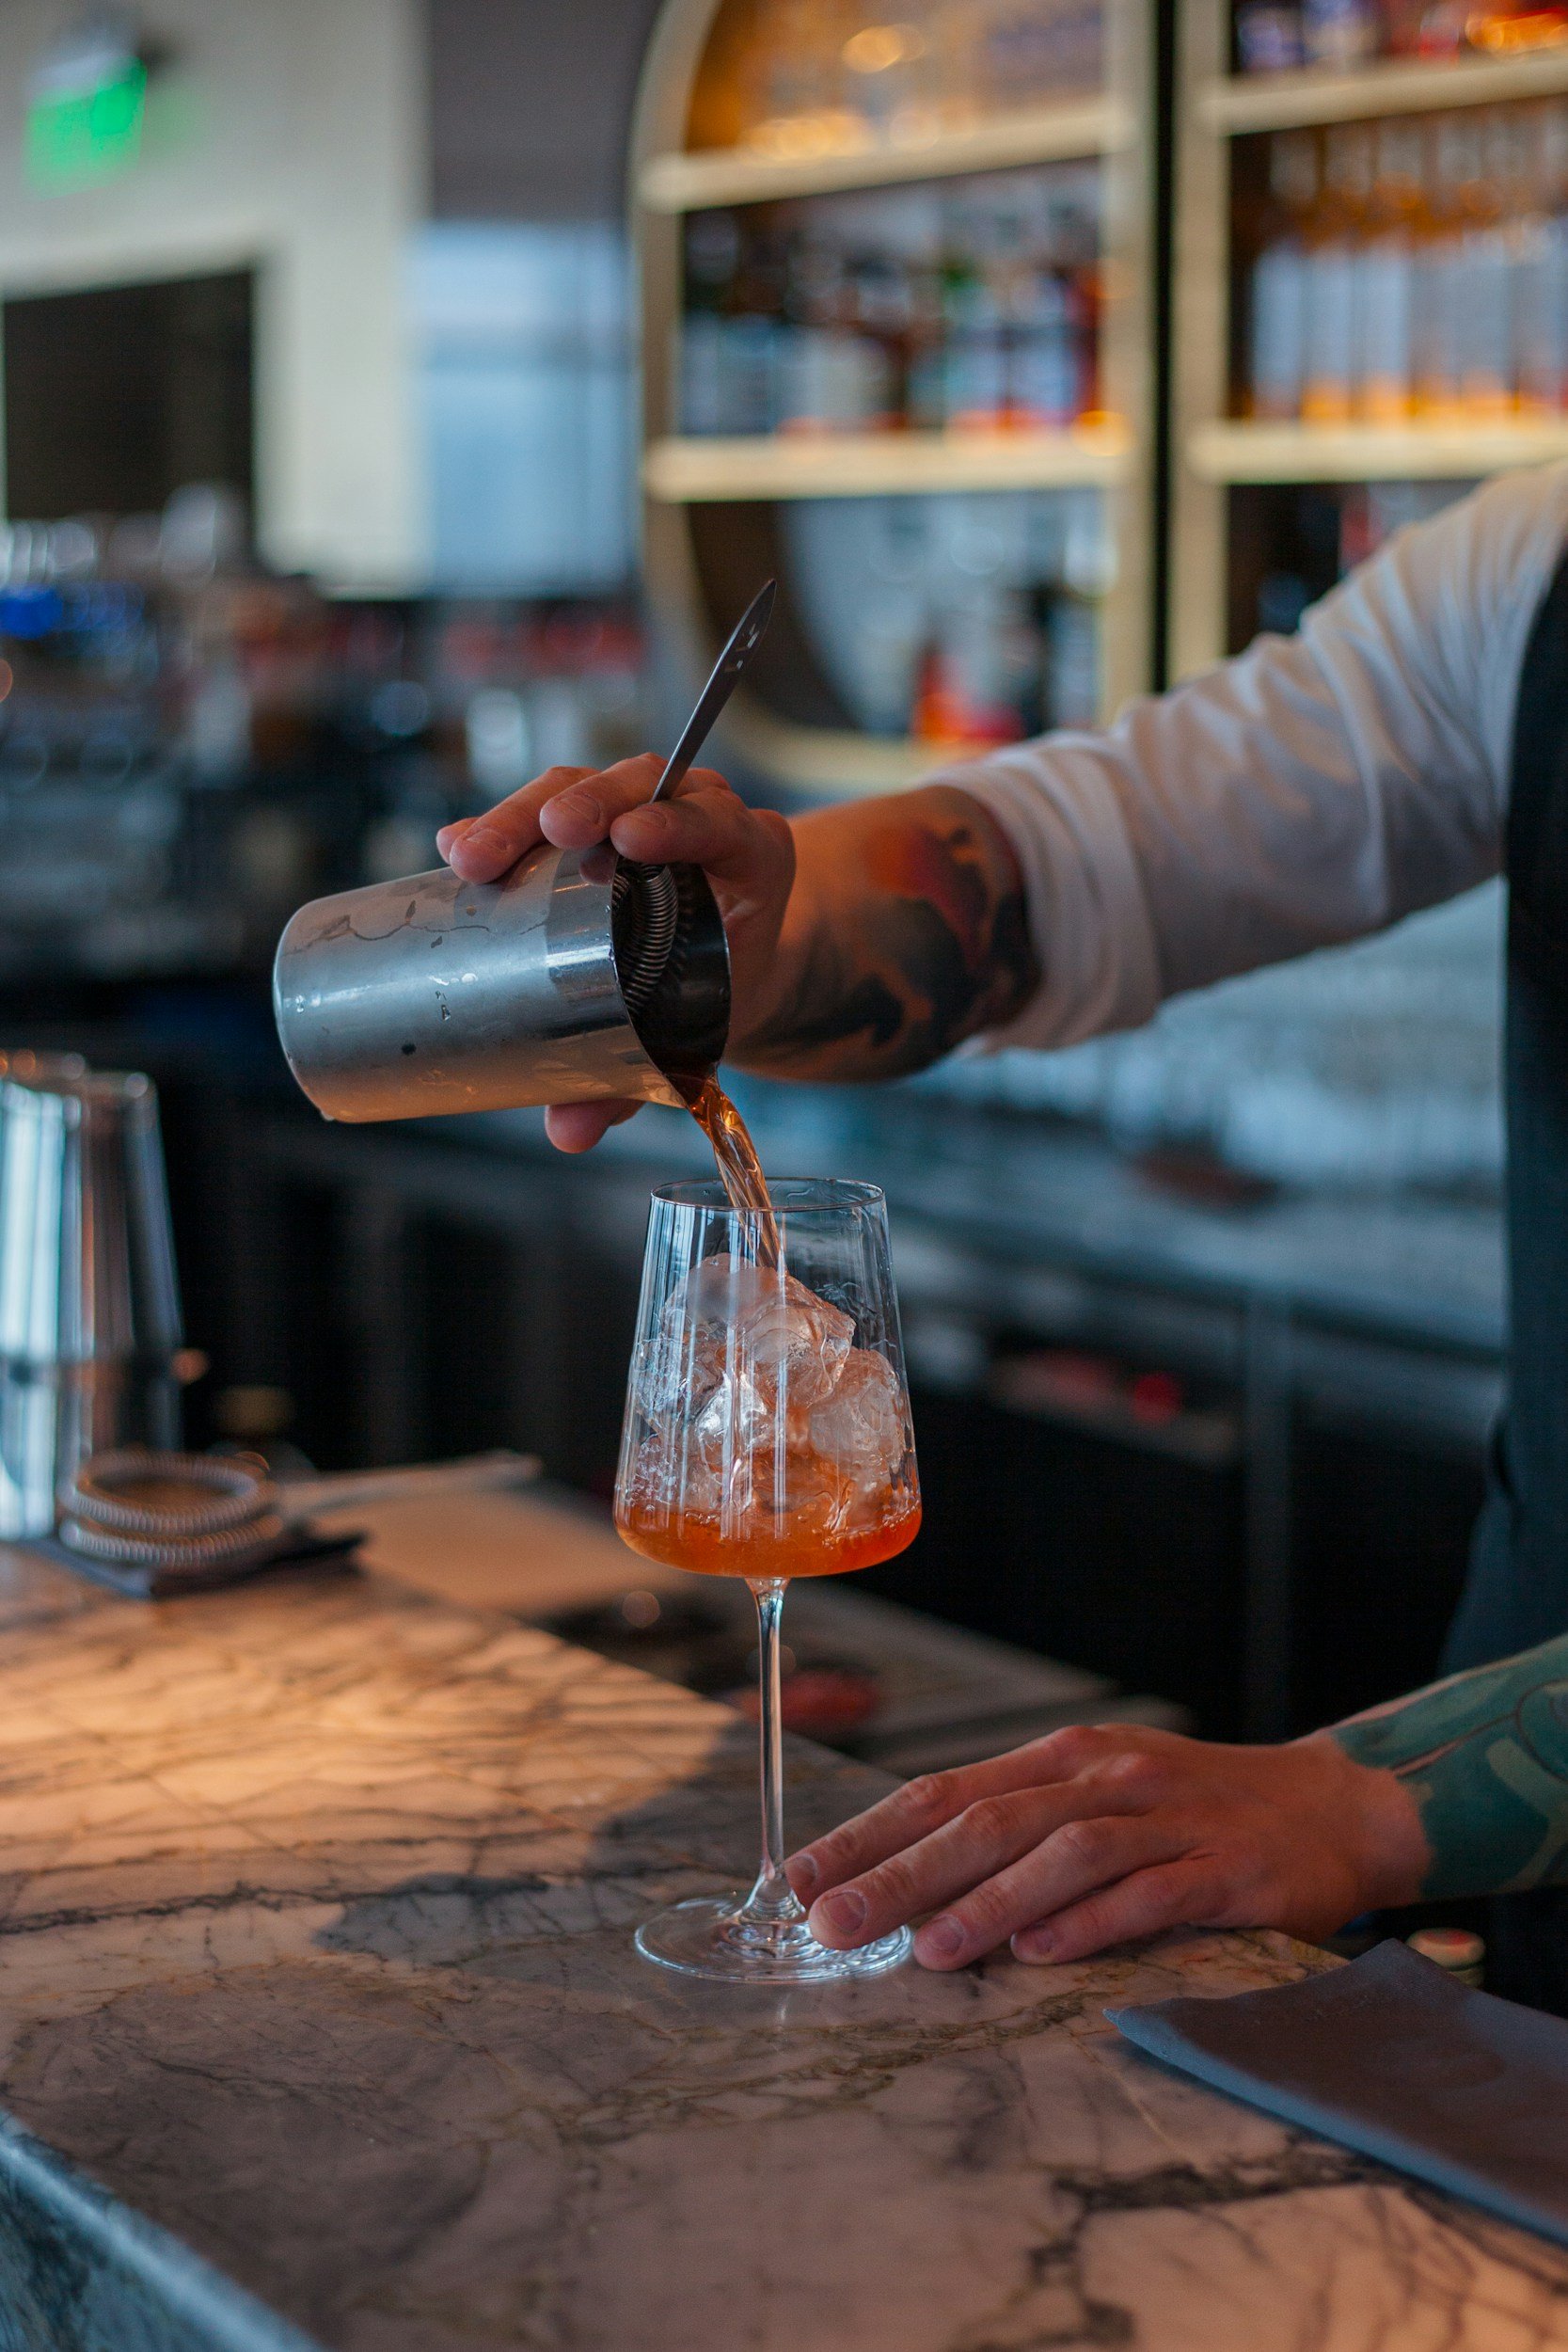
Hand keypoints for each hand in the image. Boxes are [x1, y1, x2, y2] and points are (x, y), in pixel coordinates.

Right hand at [436, 755, 794, 1151]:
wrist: (726, 970)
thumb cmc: (717, 991)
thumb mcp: (692, 1032)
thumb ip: (636, 1080)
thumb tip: (569, 1131)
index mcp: (749, 857)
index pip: (720, 823)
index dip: (680, 822)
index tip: (633, 838)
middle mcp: (698, 815)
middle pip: (640, 786)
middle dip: (589, 805)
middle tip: (549, 833)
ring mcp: (640, 805)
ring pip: (585, 785)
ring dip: (525, 812)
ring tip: (476, 853)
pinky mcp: (591, 814)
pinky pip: (547, 802)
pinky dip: (502, 821)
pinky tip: (457, 848)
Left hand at [786, 1722, 1427, 1970]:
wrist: (1329, 1807)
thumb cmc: (1192, 1811)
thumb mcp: (1098, 1797)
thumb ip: (1017, 1828)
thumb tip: (907, 1882)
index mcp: (1061, 1759)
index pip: (944, 1792)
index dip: (868, 1834)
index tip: (801, 1879)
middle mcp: (1103, 1777)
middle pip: (985, 1822)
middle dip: (900, 1873)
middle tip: (832, 1923)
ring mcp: (1165, 1819)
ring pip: (1058, 1854)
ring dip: (986, 1902)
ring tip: (924, 1950)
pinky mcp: (1223, 1868)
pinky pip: (1147, 1894)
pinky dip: (1090, 1921)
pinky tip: (1042, 1951)